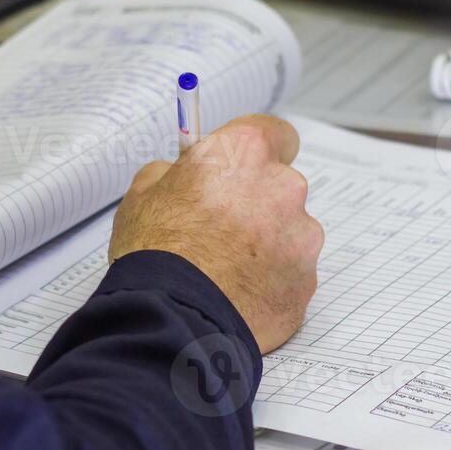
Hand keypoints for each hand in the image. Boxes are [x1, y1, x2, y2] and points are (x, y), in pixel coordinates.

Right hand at [109, 115, 323, 354]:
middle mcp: (283, 188)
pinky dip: (272, 282)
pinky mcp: (307, 281)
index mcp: (244, 154)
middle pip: (281, 187)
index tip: (246, 167)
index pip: (275, 133)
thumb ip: (173, 172)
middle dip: (258, 204)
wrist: (171, 316)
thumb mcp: (143, 194)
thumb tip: (179, 173)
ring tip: (226, 270)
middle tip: (222, 230)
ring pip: (290, 233)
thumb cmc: (154, 253)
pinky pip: (292, 274)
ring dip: (267, 246)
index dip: (259, 151)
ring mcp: (301, 237)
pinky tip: (238, 294)